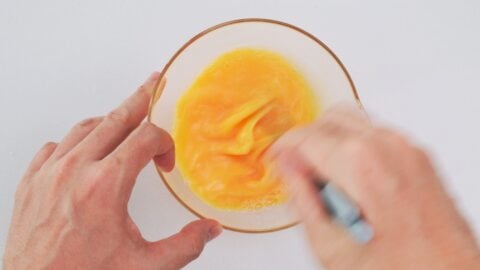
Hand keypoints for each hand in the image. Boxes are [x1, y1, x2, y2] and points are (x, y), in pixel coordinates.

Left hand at [3, 72, 221, 269]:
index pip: (145, 138)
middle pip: (116, 119)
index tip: (166, 163)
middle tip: (154, 83)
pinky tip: (84, 152)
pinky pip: (55, 146)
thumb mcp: (144, 266)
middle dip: (140, 99)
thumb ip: (184, 245)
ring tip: (125, 125)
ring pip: (84, 129)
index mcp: (105, 186)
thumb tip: (210, 230)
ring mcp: (49, 174)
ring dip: (110, 124)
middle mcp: (75, 171)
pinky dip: (75, 142)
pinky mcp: (31, 183)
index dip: (164, 144)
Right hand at [269, 106, 479, 269]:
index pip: (306, 137)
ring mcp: (408, 147)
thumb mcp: (332, 247)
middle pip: (329, 119)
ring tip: (327, 182)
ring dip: (330, 143)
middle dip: (306, 142)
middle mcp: (388, 146)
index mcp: (362, 165)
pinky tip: (352, 182)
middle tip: (297, 172)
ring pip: (353, 121)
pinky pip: (375, 133)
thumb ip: (303, 200)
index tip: (275, 159)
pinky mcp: (419, 154)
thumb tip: (288, 169)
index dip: (283, 147)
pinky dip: (354, 146)